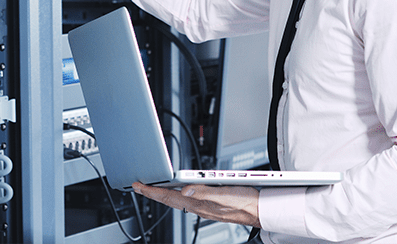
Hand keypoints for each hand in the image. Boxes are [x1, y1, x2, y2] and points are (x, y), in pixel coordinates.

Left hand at [132, 182, 259, 227]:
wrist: (259, 210)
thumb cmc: (244, 201)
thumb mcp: (223, 192)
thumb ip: (203, 191)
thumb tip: (183, 190)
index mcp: (198, 201)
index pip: (168, 196)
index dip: (151, 191)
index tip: (137, 185)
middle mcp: (198, 206)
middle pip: (169, 199)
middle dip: (152, 193)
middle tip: (138, 187)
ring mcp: (203, 207)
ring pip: (176, 200)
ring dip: (162, 194)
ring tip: (152, 189)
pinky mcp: (209, 206)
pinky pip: (186, 201)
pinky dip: (176, 196)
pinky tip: (177, 194)